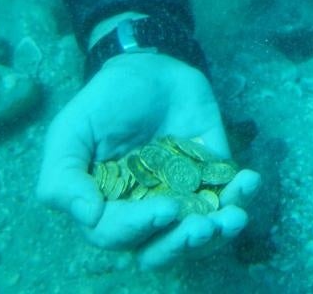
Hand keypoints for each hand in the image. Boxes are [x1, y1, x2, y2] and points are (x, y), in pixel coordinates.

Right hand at [37, 52, 259, 269]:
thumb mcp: (71, 131)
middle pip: (163, 247)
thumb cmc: (104, 100)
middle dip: (184, 244)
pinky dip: (241, 194)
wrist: (148, 63)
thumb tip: (88, 217)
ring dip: (219, 232)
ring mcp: (182, 191)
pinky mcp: (211, 171)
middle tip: (203, 228)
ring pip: (199, 232)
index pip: (121, 236)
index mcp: (109, 207)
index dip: (141, 229)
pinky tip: (249, 180)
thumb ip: (63, 177)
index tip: (165, 209)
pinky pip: (228, 194)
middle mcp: (145, 208)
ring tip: (235, 217)